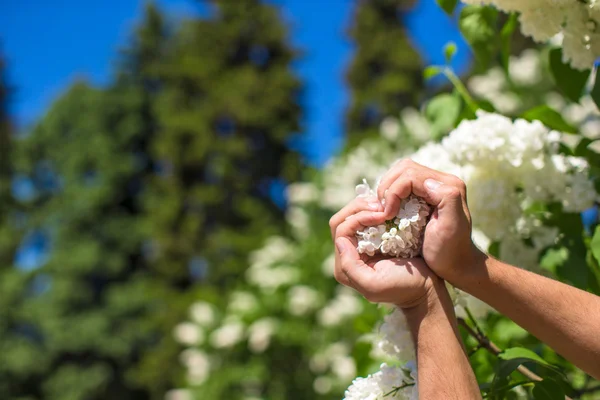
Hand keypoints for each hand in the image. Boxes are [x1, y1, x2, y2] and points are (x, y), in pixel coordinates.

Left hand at [329, 198, 437, 307]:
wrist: (425, 287)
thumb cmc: (403, 286)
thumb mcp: (373, 284)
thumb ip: (350, 266)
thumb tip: (340, 241)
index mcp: (345, 266)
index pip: (341, 231)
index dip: (358, 218)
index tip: (381, 215)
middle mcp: (349, 255)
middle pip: (342, 220)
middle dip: (359, 208)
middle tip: (381, 205)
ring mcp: (361, 245)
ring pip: (352, 216)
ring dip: (366, 206)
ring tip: (383, 203)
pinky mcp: (373, 239)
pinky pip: (365, 217)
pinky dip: (373, 209)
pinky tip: (385, 206)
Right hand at [375, 159, 482, 284]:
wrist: (456, 264)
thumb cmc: (449, 251)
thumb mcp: (451, 227)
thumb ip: (447, 199)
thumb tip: (427, 183)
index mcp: (449, 186)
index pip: (410, 175)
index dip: (394, 192)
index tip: (388, 214)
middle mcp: (442, 181)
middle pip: (404, 168)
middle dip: (388, 187)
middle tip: (383, 210)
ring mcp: (433, 185)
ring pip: (401, 172)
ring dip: (388, 188)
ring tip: (385, 209)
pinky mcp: (424, 192)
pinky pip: (402, 182)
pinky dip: (391, 192)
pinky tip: (389, 208)